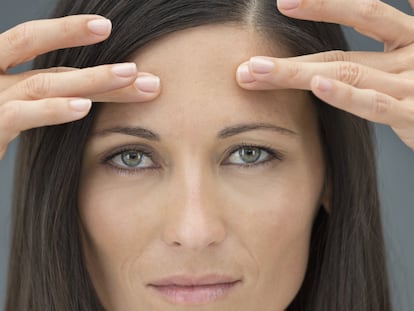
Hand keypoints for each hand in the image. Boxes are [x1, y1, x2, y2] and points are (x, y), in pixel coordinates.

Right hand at [0, 15, 160, 158]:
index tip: (105, 27)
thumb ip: (40, 94)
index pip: (32, 41)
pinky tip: (84, 108)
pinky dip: (53, 110)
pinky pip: (21, 114)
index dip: (68, 31)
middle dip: (92, 58)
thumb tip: (88, 90)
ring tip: (129, 78)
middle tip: (137, 67)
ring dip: (91, 80)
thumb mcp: (11, 105)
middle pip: (44, 57)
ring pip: (42, 83)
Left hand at [236, 0, 413, 151]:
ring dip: (298, 73)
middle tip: (250, 59)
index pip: (366, 13)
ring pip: (349, 71)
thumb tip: (336, 67)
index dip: (325, 4)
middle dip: (292, 54)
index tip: (283, 3)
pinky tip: (318, 87)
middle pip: (344, 48)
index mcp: (411, 40)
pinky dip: (347, 95)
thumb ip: (379, 65)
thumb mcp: (411, 70)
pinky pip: (378, 104)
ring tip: (257, 72)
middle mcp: (413, 55)